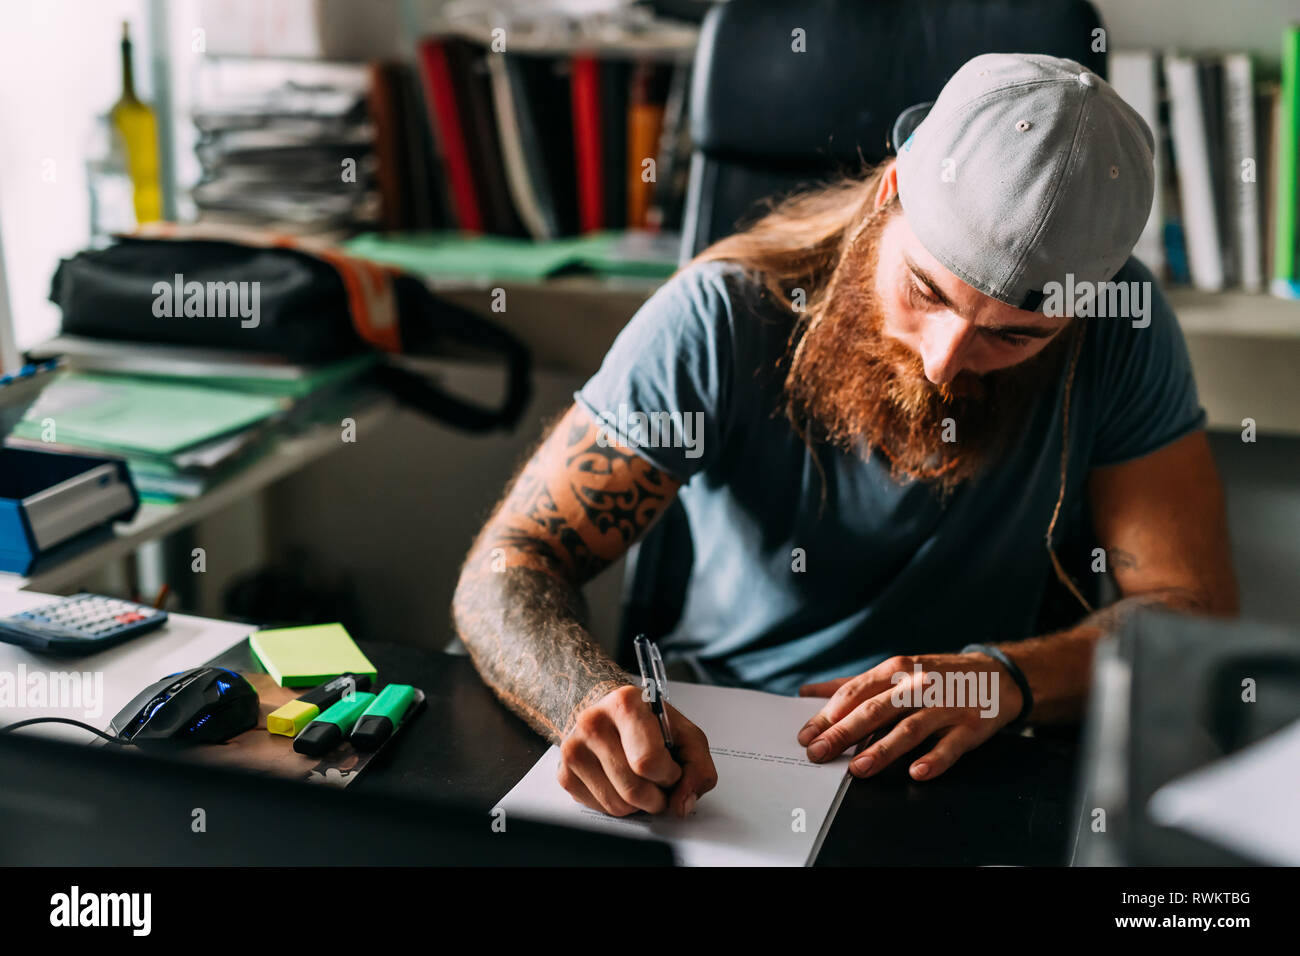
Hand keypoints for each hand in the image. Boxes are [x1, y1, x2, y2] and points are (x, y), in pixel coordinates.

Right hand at [557, 684, 717, 817]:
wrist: (605, 711)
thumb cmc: (646, 722)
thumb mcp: (683, 732)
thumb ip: (697, 766)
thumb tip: (683, 804)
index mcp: (624, 704)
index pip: (648, 761)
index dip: (669, 775)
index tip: (672, 769)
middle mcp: (592, 723)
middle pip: (633, 789)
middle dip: (657, 797)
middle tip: (661, 784)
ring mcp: (573, 750)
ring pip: (617, 805)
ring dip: (639, 804)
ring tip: (643, 782)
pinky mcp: (564, 774)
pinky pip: (601, 809)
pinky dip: (619, 805)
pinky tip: (622, 784)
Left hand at [796, 653, 1023, 780]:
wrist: (997, 674)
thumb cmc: (935, 676)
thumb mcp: (896, 673)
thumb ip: (853, 685)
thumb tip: (808, 693)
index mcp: (895, 671)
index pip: (854, 694)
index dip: (828, 715)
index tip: (806, 736)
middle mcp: (918, 685)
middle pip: (876, 710)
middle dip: (844, 733)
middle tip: (819, 753)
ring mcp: (946, 706)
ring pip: (910, 728)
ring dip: (883, 749)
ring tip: (858, 768)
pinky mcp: (970, 726)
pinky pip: (950, 745)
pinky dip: (934, 759)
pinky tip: (916, 772)